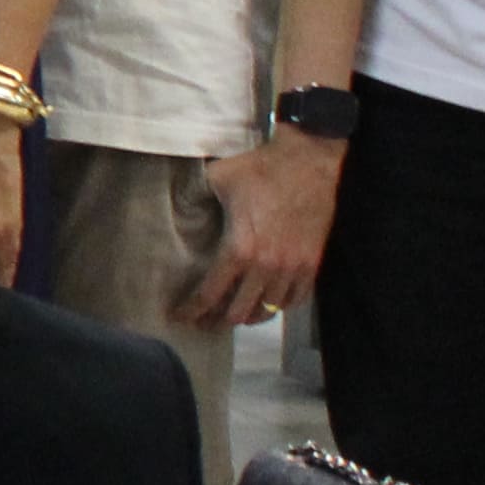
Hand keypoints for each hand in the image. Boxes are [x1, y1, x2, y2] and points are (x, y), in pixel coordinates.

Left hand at [190, 134, 337, 324]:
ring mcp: (293, 268)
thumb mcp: (215, 178)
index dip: (192, 309)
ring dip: (248, 317)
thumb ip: (192, 196)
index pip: (210, 293)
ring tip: (233, 317)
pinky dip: (278, 307)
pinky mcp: (312, 264)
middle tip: (204, 322)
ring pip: (268, 311)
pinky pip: (294, 300)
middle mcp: (267, 266)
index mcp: (239, 249)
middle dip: (217, 320)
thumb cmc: (261, 169)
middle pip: (238, 311)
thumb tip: (172, 205)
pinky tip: (266, 304)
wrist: (309, 162)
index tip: (180, 316)